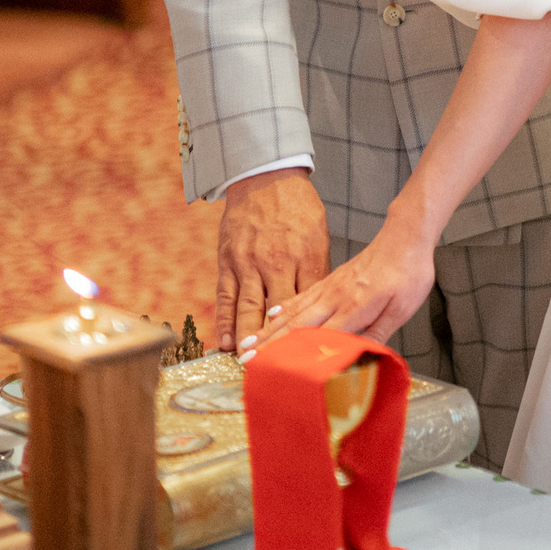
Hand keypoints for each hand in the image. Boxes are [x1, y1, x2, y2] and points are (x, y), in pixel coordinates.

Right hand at [216, 168, 329, 360]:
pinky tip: (227, 342)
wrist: (265, 176)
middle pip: (279, 311)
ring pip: (249, 308)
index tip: (313, 358)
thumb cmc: (298, 209)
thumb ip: (318, 273)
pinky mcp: (228, 260)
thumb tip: (325, 308)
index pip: (311, 303)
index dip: (311, 330)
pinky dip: (225, 321)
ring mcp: (250, 262)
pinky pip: (225, 296)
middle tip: (279, 373)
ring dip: (250, 338)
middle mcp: (277, 262)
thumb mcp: (319, 236)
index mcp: (306, 257)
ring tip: (250, 364)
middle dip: (279, 344)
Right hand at [250, 220, 435, 358]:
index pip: (319, 337)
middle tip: (246, 360)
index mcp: (354, 306)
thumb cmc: (409, 273)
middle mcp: (335, 296)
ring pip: (293, 310)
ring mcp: (330, 287)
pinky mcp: (330, 279)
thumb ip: (377, 336)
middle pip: (297, 325)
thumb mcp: (402, 310)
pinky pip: (301, 295)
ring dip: (269, 328)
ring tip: (249, 342)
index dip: (296, 356)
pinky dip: (283, 307)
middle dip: (270, 345)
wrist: (405, 237)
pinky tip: (271, 314)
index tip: (276, 372)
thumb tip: (360, 361)